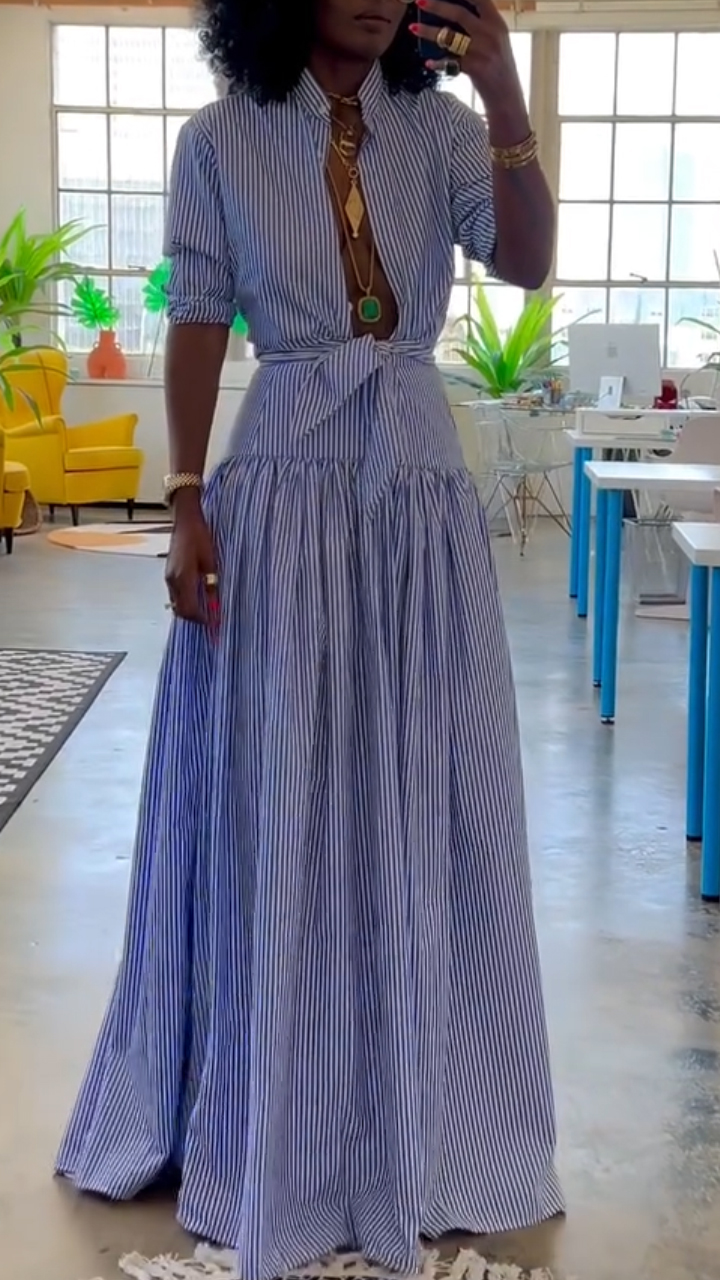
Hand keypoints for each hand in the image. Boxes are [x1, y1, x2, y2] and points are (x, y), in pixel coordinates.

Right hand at [165, 495, 217, 624]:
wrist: (185, 520)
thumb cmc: (200, 537)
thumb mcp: (211, 562)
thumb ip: (212, 586)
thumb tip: (216, 606)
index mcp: (183, 578)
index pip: (190, 609)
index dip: (201, 619)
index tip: (214, 623)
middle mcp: (172, 580)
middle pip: (181, 610)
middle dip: (195, 618)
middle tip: (211, 620)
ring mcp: (168, 577)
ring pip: (176, 604)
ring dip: (190, 610)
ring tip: (206, 610)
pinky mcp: (168, 574)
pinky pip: (175, 595)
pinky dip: (185, 601)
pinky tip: (197, 597)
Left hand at [412, 0, 523, 116]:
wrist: (507, 97)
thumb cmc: (498, 67)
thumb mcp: (496, 40)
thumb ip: (481, 24)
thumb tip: (452, 12)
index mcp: (496, 22)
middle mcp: (491, 33)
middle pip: (459, 13)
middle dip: (436, 5)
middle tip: (419, 1)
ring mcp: (483, 50)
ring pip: (450, 36)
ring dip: (429, 32)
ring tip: (413, 28)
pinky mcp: (476, 68)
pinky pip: (450, 62)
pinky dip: (438, 63)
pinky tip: (428, 62)